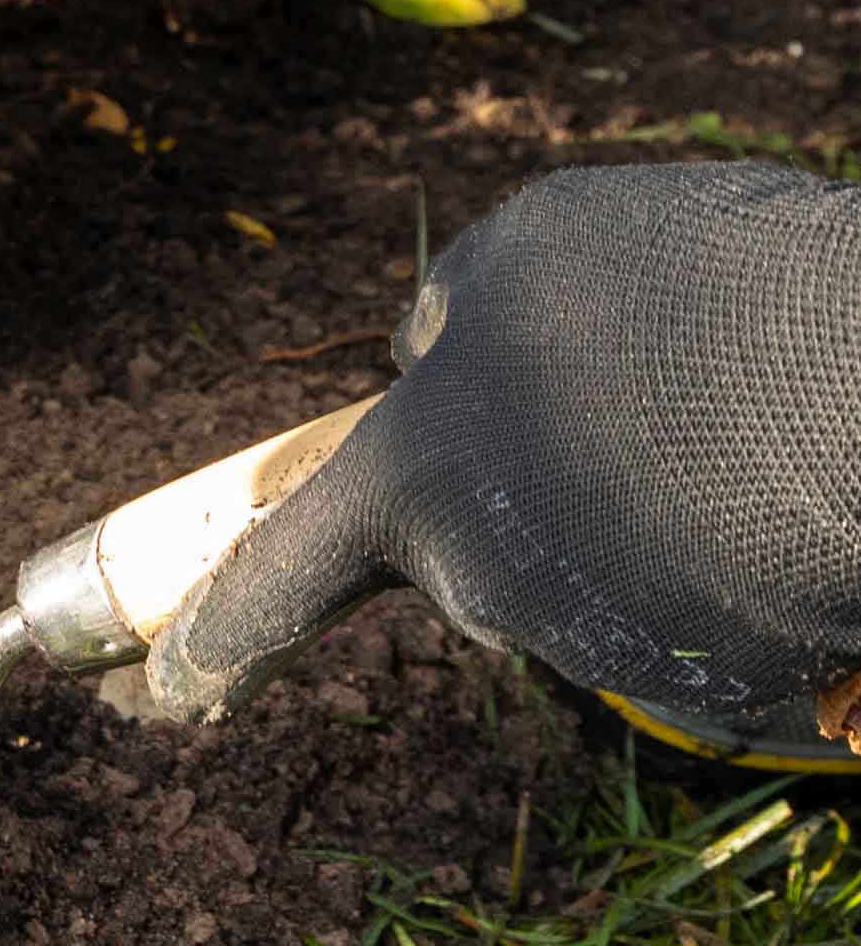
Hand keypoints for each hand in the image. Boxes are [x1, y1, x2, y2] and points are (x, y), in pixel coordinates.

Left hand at [149, 164, 860, 732]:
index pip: (285, 574)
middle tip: (643, 405)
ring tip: (729, 427)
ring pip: (594, 573)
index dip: (222, 635)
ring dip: (646, 511)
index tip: (168, 691)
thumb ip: (454, 320)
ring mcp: (604, 649)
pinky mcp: (714, 689)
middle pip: (479, 549)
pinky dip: (726, 557)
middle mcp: (492, 586)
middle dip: (531, 492)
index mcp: (416, 479)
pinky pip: (693, 611)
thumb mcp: (532, 253)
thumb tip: (429, 364)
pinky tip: (776, 485)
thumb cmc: (698, 296)